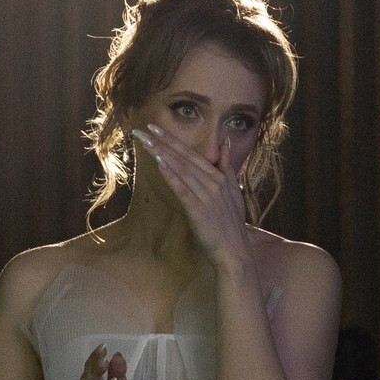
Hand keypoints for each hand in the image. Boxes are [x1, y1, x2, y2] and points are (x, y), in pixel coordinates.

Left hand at [133, 123, 250, 267]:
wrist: (235, 251)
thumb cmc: (232, 224)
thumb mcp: (234, 191)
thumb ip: (228, 166)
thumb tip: (226, 143)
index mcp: (220, 178)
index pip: (193, 154)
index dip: (173, 140)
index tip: (155, 128)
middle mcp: (214, 183)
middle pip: (185, 158)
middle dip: (164, 142)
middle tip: (144, 130)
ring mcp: (207, 196)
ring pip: (182, 170)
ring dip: (163, 154)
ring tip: (146, 142)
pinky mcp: (199, 210)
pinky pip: (183, 189)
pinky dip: (172, 176)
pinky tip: (159, 164)